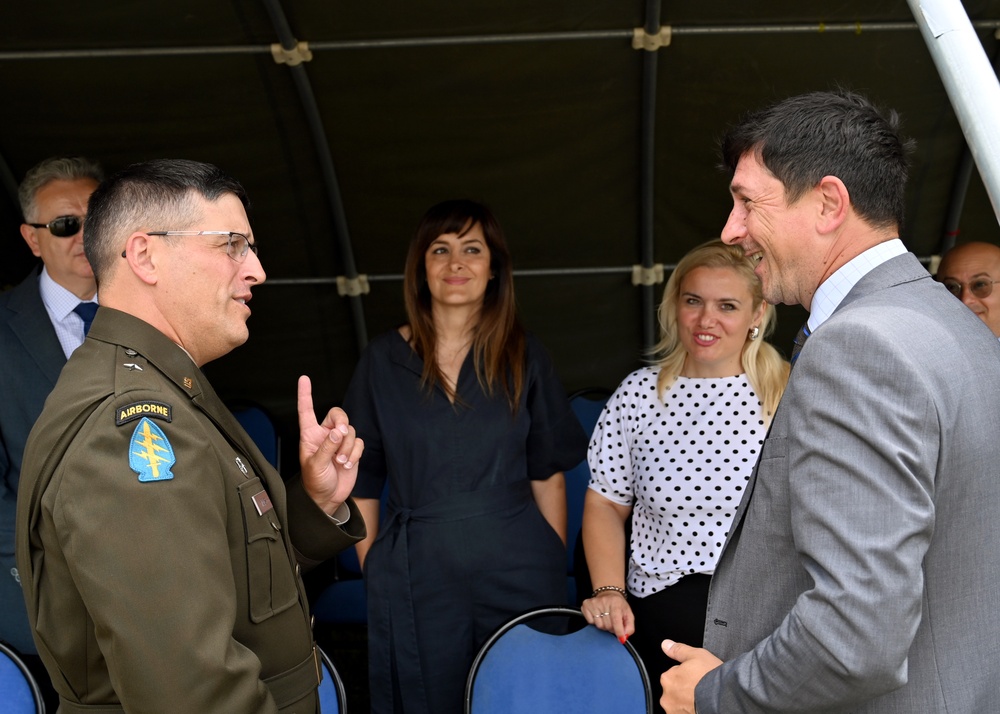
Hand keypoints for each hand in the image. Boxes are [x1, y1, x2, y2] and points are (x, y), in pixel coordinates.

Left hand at [297, 375, 363, 515]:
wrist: (328, 497)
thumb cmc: (315, 482)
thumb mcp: (316, 465)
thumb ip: (327, 447)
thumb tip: (338, 431)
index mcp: (310, 435)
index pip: (307, 410)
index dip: (306, 394)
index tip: (304, 379)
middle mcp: (325, 434)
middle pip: (338, 415)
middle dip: (342, 424)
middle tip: (341, 436)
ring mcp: (339, 442)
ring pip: (350, 430)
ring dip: (347, 446)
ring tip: (340, 462)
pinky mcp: (351, 450)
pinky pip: (359, 443)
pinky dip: (355, 453)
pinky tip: (347, 464)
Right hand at [581, 592, 633, 643]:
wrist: (608, 594)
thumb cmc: (619, 606)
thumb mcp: (628, 614)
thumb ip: (629, 627)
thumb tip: (623, 637)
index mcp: (616, 602)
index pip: (616, 620)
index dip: (618, 631)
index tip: (621, 638)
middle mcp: (604, 601)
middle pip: (607, 625)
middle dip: (611, 628)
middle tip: (613, 623)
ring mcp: (593, 602)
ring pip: (599, 625)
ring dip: (603, 625)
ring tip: (606, 618)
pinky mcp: (586, 604)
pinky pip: (590, 622)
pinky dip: (595, 622)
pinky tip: (598, 615)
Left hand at [659, 640, 721, 713]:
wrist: (724, 698)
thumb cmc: (711, 677)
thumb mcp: (696, 655)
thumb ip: (678, 650)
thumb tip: (665, 644)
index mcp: (667, 679)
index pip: (674, 675)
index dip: (686, 675)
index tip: (696, 676)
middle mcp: (667, 697)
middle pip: (674, 691)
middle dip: (684, 690)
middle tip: (700, 688)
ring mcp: (674, 712)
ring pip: (679, 705)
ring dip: (687, 702)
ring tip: (702, 699)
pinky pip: (684, 713)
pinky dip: (691, 711)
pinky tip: (701, 707)